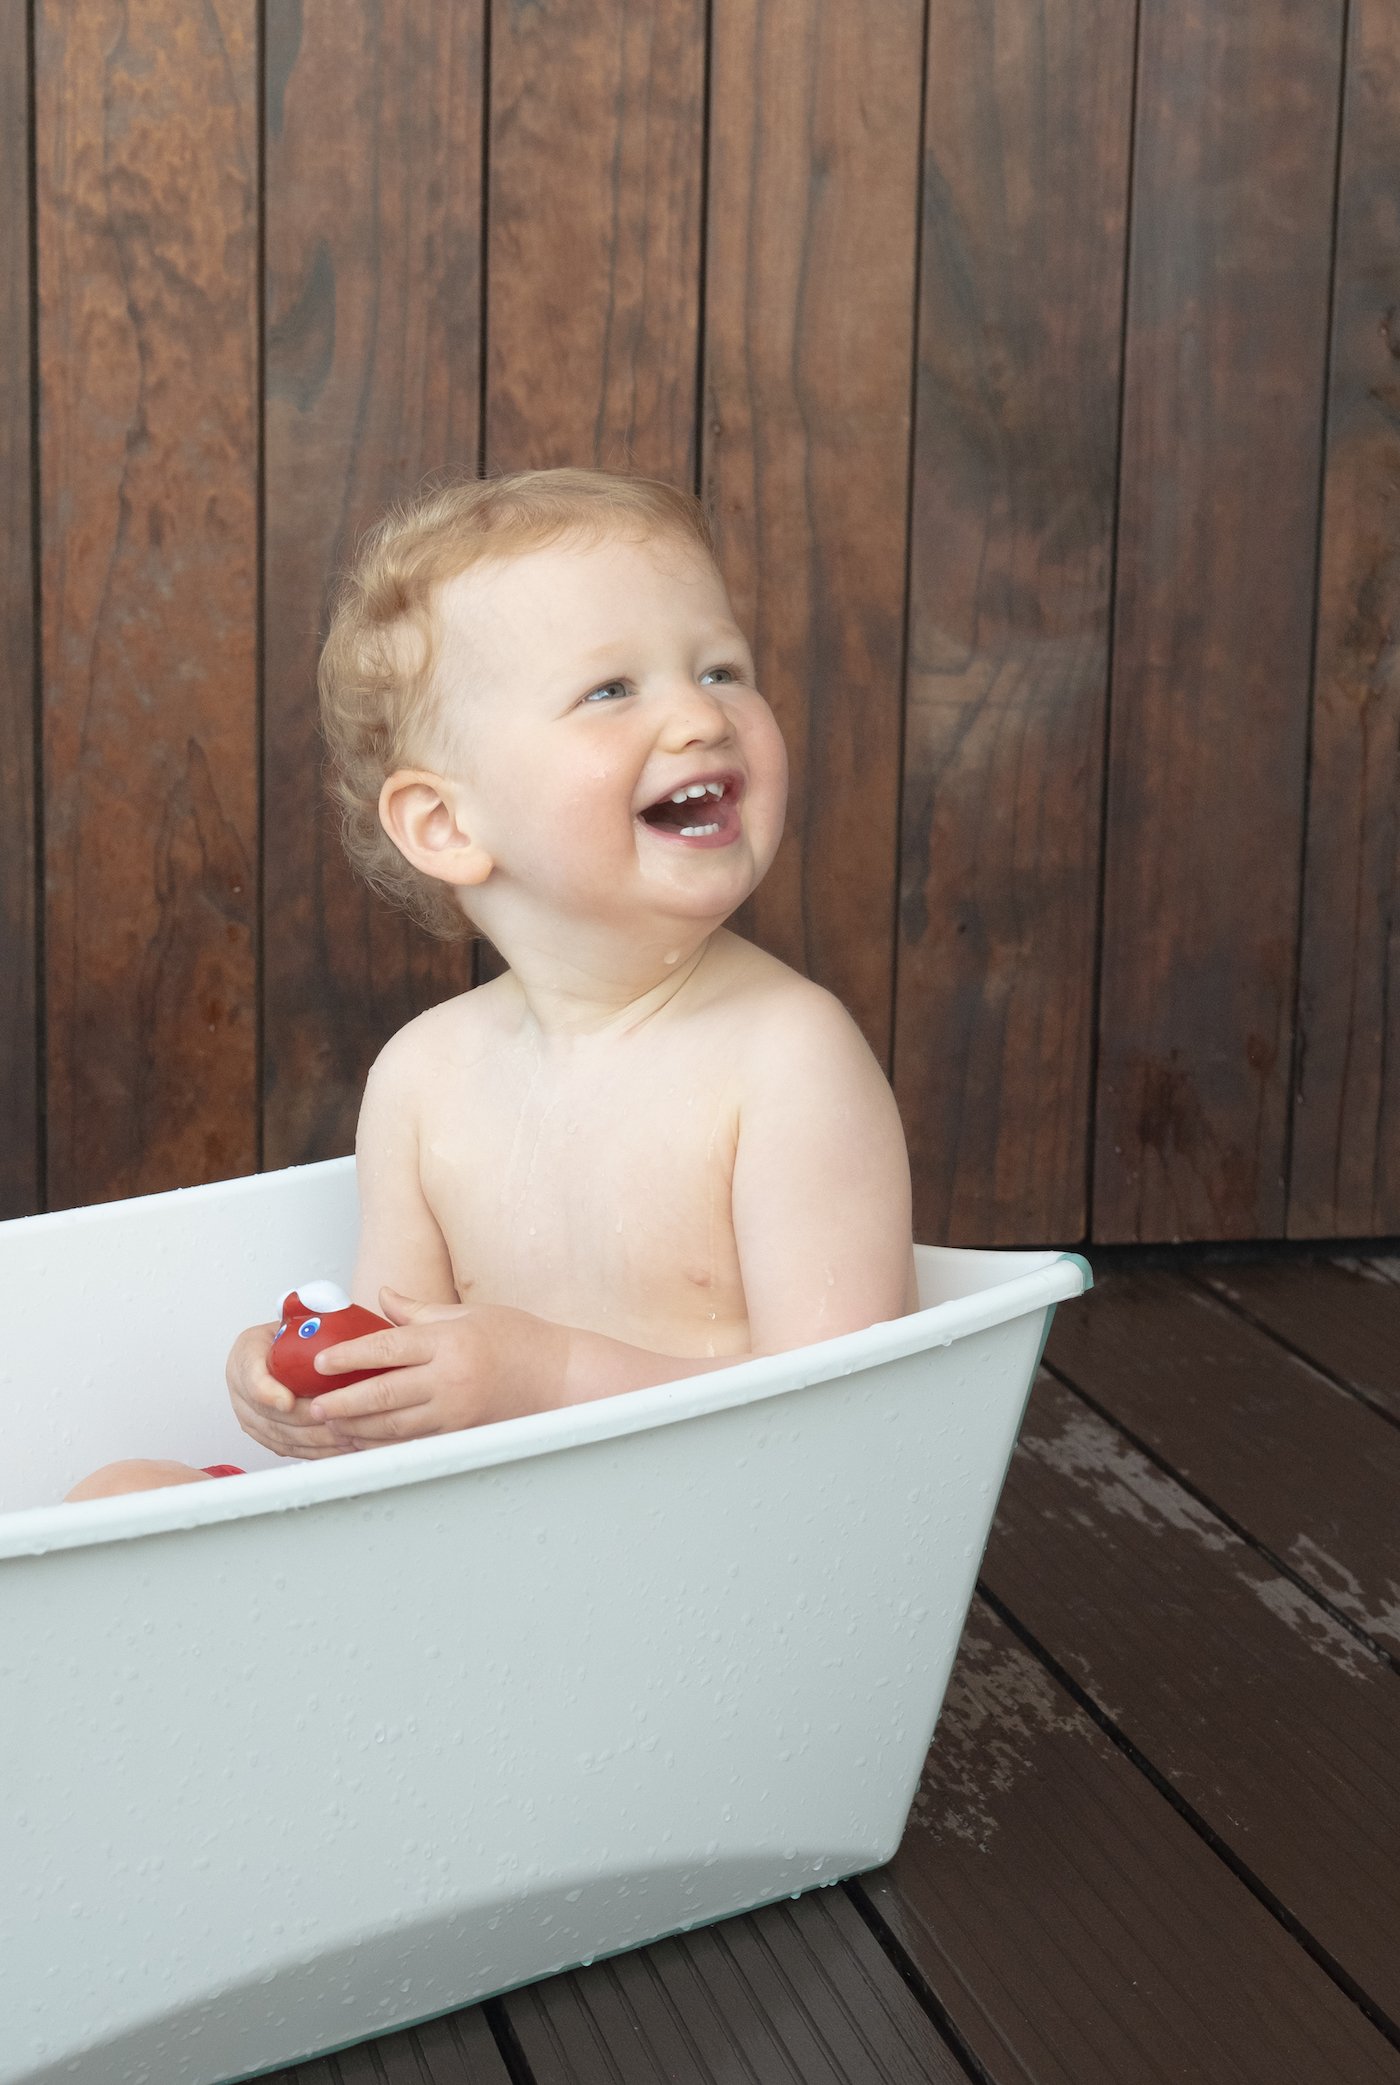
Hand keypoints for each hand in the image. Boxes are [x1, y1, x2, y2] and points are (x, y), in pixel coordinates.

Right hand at [225, 1321, 347, 1459]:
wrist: (278, 1349)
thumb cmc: (290, 1332)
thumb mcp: (293, 1315)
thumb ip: (304, 1312)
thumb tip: (328, 1303)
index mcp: (246, 1353)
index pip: (251, 1376)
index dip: (267, 1392)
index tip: (286, 1401)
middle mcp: (240, 1387)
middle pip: (268, 1414)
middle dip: (305, 1421)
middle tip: (335, 1420)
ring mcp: (249, 1414)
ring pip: (280, 1436)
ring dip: (314, 1440)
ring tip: (344, 1436)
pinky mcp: (263, 1434)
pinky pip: (287, 1448)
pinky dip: (314, 1451)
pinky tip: (339, 1449)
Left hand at [303, 1290, 570, 1448]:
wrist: (558, 1377)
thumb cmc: (518, 1339)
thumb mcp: (467, 1314)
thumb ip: (418, 1311)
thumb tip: (382, 1297)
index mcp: (448, 1342)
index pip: (387, 1347)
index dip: (349, 1356)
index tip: (321, 1362)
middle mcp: (450, 1379)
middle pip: (383, 1393)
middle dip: (344, 1401)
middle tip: (314, 1405)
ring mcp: (455, 1412)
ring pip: (394, 1426)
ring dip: (358, 1428)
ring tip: (331, 1425)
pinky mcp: (461, 1435)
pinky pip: (413, 1443)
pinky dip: (384, 1445)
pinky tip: (364, 1443)